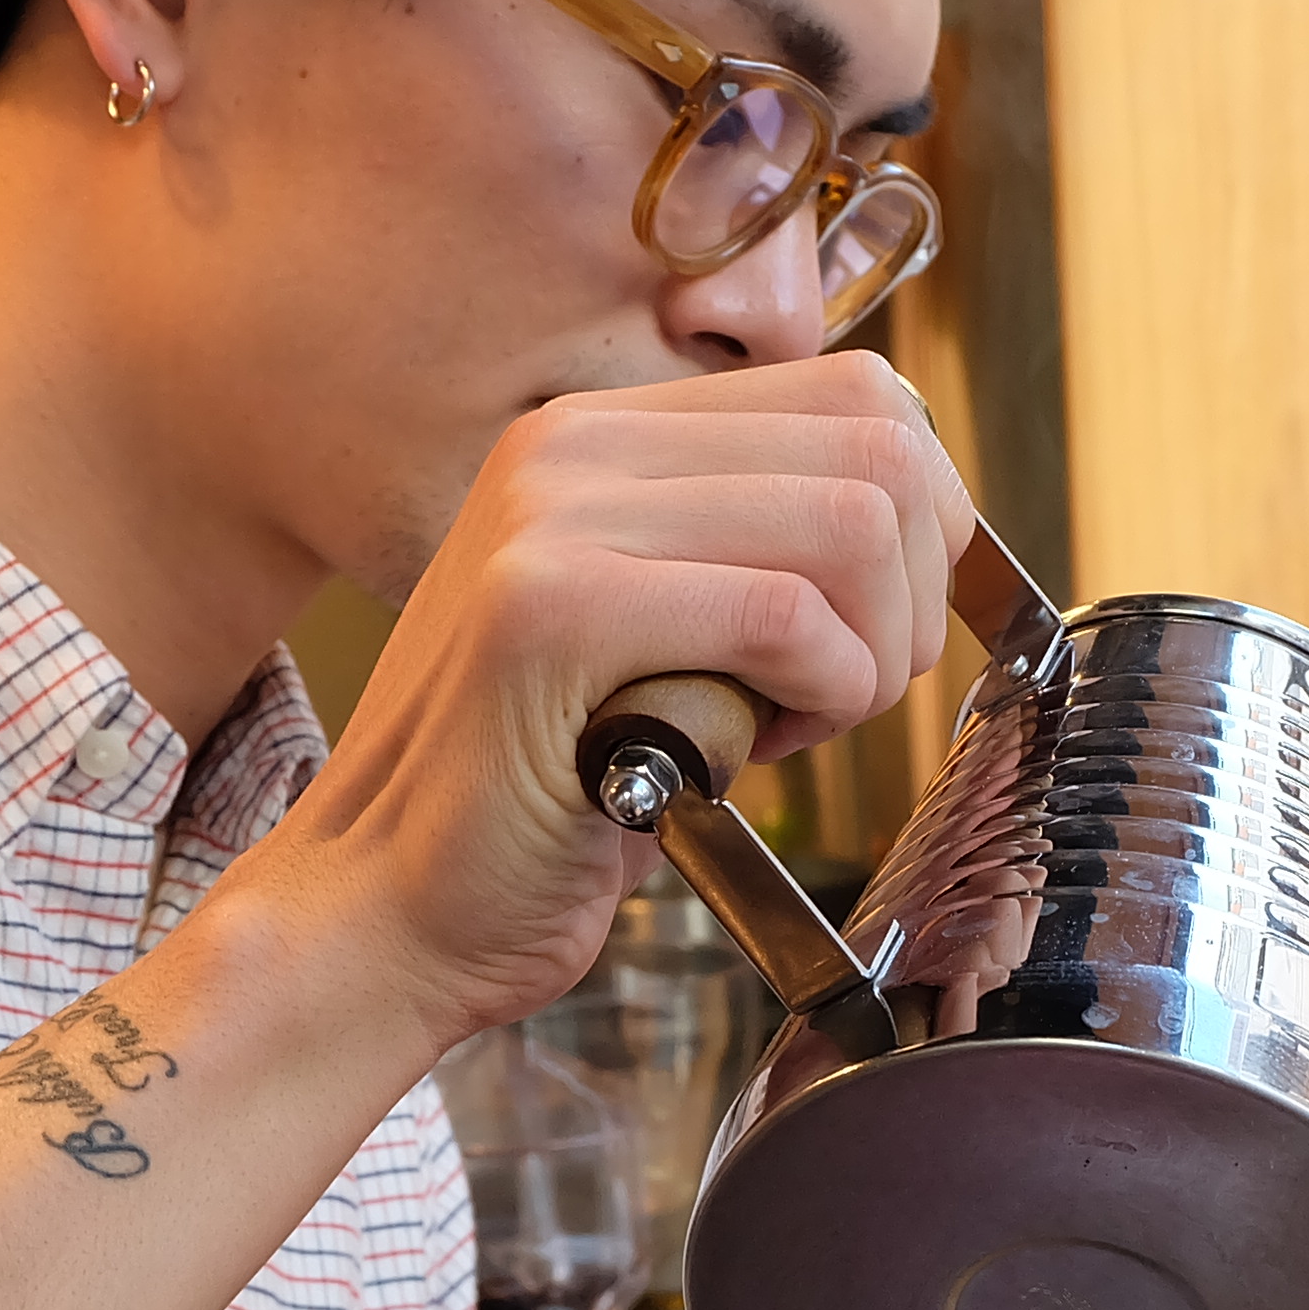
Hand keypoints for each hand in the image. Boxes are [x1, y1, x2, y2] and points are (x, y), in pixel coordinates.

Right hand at [258, 355, 976, 1045]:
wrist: (381, 912)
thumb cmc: (537, 802)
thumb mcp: (668, 639)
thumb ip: (758, 558)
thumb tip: (925, 532)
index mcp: (602, 436)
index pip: (860, 397)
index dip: (927, 522)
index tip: (882, 630)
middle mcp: (571, 445)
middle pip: (878, 447)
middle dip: (913, 595)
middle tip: (843, 695)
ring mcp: (551, 515)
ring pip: (852, 524)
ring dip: (869, 656)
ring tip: (788, 724)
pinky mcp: (550, 609)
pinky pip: (785, 617)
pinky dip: (822, 697)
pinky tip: (757, 749)